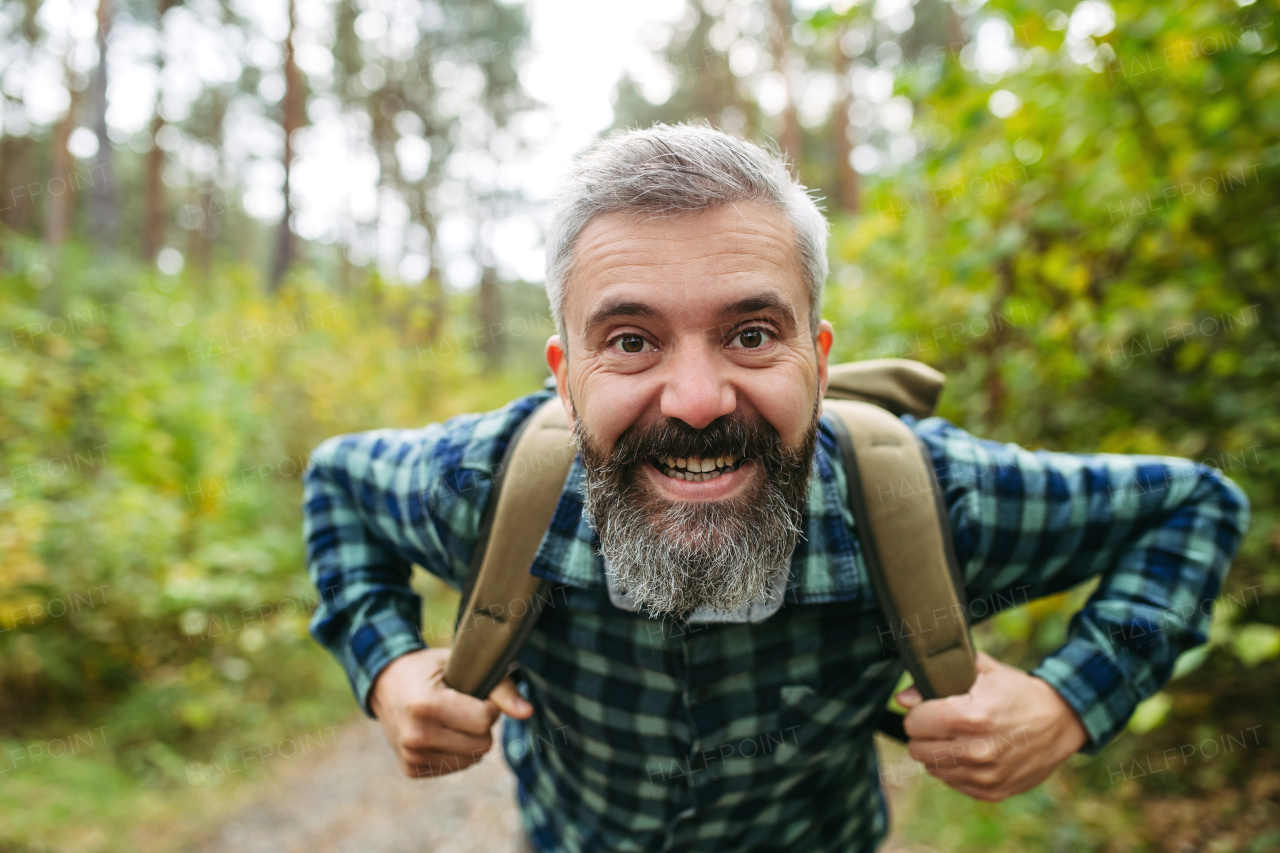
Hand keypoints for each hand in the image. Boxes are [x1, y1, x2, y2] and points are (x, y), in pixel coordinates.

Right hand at [369, 647, 532, 778]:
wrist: (384, 682)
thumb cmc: (428, 668)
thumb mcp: (460, 664)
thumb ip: (499, 687)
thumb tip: (528, 712)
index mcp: (426, 706)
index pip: (484, 720)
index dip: (488, 704)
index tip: (474, 691)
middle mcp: (416, 736)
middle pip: (482, 744)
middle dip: (482, 723)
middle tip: (462, 704)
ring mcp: (412, 756)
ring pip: (473, 758)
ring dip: (471, 738)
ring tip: (450, 716)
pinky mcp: (412, 769)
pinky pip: (457, 765)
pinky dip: (456, 749)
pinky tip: (440, 730)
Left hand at [897, 651, 1087, 801]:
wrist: (1060, 721)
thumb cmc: (1016, 691)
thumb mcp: (980, 671)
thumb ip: (936, 680)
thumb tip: (902, 699)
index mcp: (969, 716)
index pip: (913, 723)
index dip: (918, 712)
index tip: (929, 708)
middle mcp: (976, 750)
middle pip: (917, 749)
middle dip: (924, 734)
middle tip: (940, 723)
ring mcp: (985, 775)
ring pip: (932, 768)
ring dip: (938, 753)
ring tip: (958, 737)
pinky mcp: (992, 791)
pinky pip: (953, 783)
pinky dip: (955, 769)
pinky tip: (971, 752)